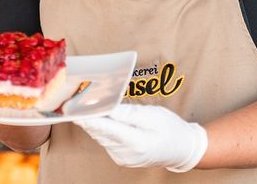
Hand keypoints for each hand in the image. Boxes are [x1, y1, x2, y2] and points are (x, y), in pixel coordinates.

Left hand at [74, 104, 207, 172]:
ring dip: (93, 122)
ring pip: (101, 136)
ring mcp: (122, 158)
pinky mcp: (121, 157)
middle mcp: (126, 154)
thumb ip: (127, 112)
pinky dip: (102, 129)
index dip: (87, 117)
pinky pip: (106, 141)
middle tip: (74, 99)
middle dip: (88, 116)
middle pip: (100, 132)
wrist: (183, 150)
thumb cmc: (171, 129)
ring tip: (84, 104)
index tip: (73, 107)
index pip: (105, 128)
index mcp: (136, 143)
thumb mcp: (152, 115)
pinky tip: (99, 116)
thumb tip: (107, 107)